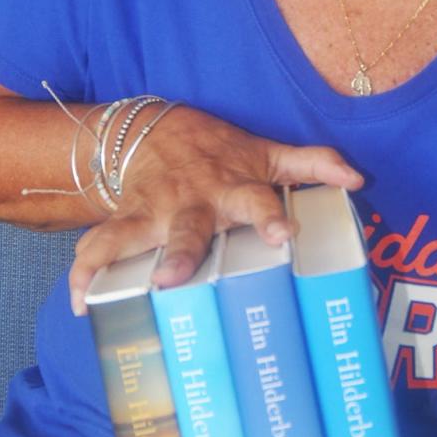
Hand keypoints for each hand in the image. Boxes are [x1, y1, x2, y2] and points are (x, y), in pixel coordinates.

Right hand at [68, 105, 361, 312]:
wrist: (152, 130)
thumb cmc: (219, 152)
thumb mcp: (265, 152)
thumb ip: (311, 163)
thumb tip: (357, 179)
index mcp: (232, 189)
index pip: (257, 203)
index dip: (270, 220)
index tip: (285, 238)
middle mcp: (190, 204)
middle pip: (187, 231)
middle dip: (181, 254)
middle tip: (174, 279)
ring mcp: (152, 213)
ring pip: (131, 236)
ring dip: (115, 263)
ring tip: (99, 298)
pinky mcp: (123, 220)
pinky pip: (98, 244)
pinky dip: (85, 274)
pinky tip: (79, 306)